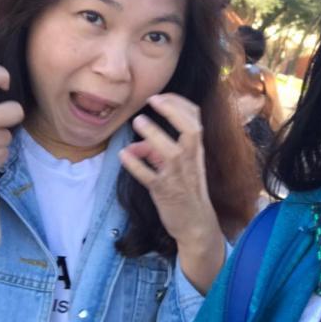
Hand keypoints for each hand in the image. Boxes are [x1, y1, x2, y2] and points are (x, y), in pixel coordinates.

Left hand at [119, 93, 224, 293]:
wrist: (196, 224)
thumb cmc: (187, 192)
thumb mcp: (176, 167)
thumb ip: (157, 153)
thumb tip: (136, 145)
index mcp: (196, 151)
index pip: (195, 119)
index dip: (179, 103)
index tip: (160, 97)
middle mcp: (191, 160)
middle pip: (191, 129)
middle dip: (173, 111)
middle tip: (153, 100)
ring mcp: (179, 176)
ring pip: (170, 152)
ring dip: (153, 135)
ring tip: (137, 122)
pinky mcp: (165, 193)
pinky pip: (150, 177)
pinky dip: (136, 166)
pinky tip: (124, 155)